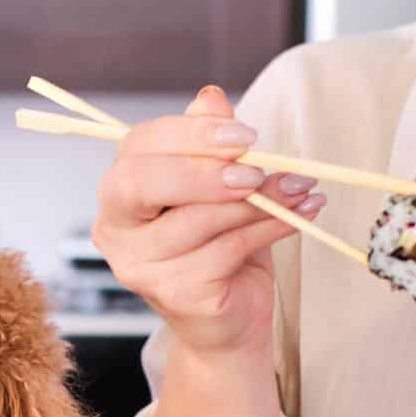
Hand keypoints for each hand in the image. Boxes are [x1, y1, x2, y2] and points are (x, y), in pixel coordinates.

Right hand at [91, 84, 326, 358]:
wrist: (228, 317)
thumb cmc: (219, 245)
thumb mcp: (218, 185)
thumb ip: (207, 143)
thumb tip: (209, 99)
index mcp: (119, 193)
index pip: (138, 148)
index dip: (189, 135)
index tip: (246, 136)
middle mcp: (115, 231)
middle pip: (141, 183)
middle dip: (204, 171)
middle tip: (257, 171)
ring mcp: (138, 266)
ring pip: (197, 219)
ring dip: (258, 201)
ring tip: (300, 191)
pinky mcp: (172, 294)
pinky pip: (225, 250)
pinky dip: (269, 230)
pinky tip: (297, 217)